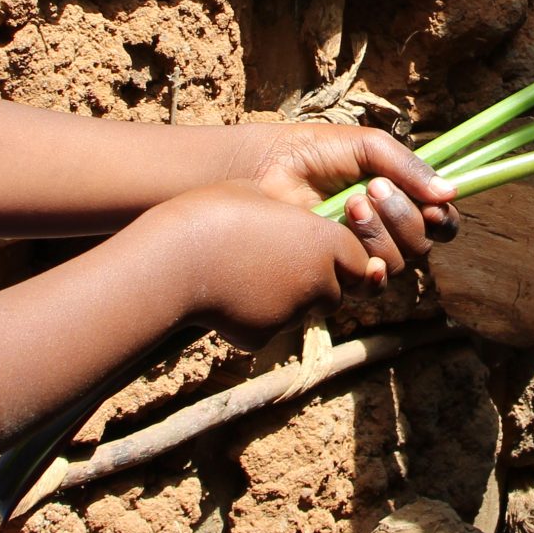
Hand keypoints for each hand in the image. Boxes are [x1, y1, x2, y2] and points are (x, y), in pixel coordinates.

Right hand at [129, 181, 385, 348]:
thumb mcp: (260, 197)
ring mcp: (294, 313)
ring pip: (306, 311)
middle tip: (284, 260)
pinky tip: (228, 293)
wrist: (174, 257)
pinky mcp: (266, 335)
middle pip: (338, 290)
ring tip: (250, 271)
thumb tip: (300, 218)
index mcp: (327, 242)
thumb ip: (294, 216)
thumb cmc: (215, 213)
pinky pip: (271, 326)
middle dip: (321, 280)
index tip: (318, 244)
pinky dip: (258, 315)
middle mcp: (320, 281)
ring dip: (291, 297)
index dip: (342, 253)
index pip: (359, 258)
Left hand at [238, 123, 459, 272]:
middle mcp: (387, 233)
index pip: (440, 222)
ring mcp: (363, 255)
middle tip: (373, 188)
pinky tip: (349, 238)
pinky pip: (370, 286)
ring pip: (398, 263)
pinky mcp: (338, 275)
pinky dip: (370, 267)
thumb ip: (408, 167)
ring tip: (350, 203)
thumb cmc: (314, 152)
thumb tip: (451, 192)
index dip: (443, 218)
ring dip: (379, 232)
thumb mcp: (367, 147)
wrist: (264, 168)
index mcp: (400, 202)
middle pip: (423, 244)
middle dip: (403, 216)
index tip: (434, 205)